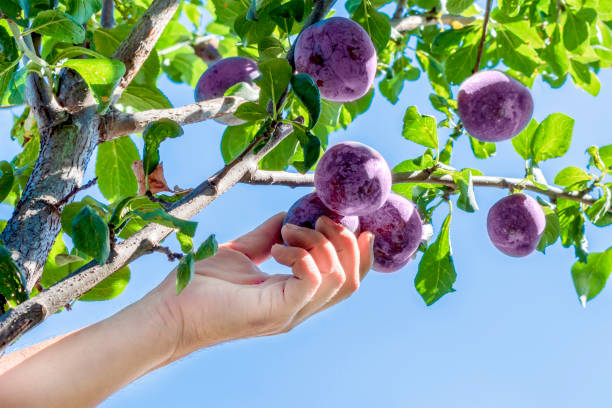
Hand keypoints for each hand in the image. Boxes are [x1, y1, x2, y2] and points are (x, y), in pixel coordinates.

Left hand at [148, 212, 373, 363]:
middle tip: (320, 219)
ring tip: (289, 232)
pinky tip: (278, 248)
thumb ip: (268, 236)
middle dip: (345, 242)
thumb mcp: (243, 252)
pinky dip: (304, 256)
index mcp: (295, 295)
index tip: (354, 223)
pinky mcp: (276, 311)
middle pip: (351, 281)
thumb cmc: (199, 285)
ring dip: (320, 243)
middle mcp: (299, 308)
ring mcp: (290, 312)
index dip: (359, 253)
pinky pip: (312, 280)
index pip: (346, 280)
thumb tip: (289, 215)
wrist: (168, 312)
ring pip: (337, 279)